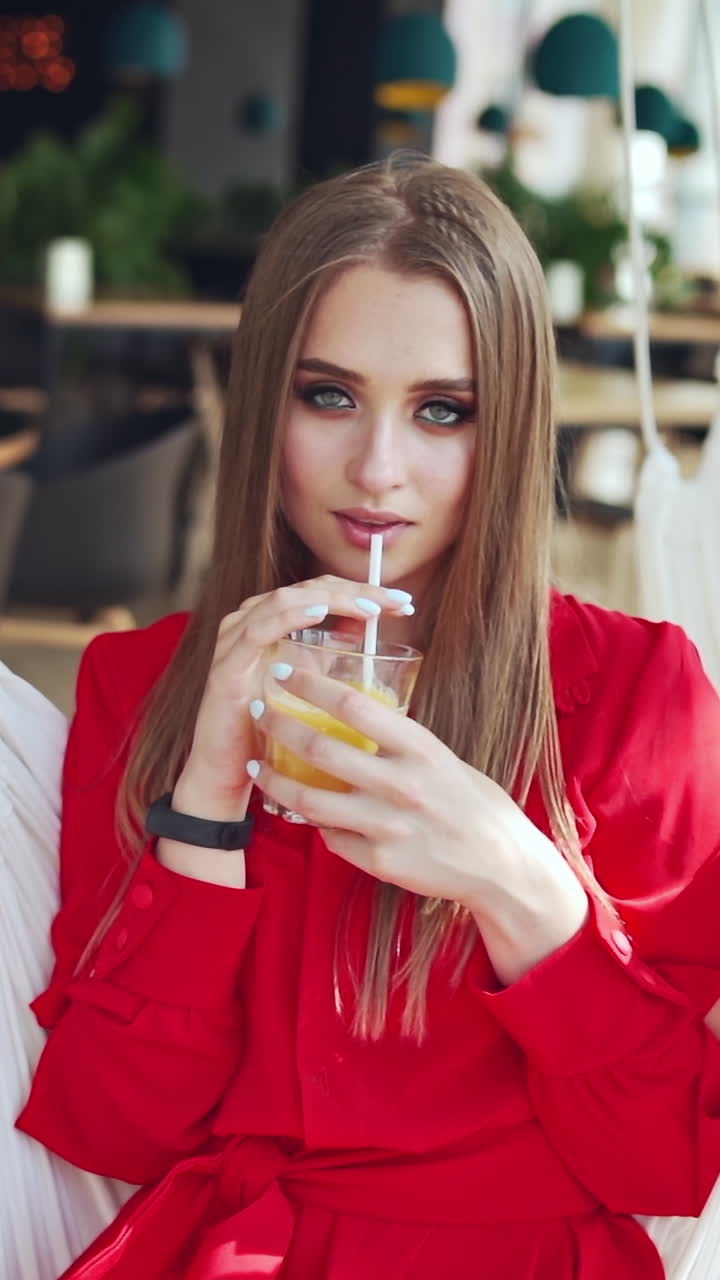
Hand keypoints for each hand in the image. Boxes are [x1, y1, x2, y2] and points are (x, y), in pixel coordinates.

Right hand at [173, 576, 413, 818]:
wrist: (227, 777)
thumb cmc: (268, 732)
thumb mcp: (308, 689)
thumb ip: (329, 661)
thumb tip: (371, 641)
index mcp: (271, 623)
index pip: (322, 590)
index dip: (362, 589)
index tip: (403, 603)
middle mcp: (250, 622)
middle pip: (309, 588)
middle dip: (357, 590)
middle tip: (397, 602)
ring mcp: (234, 641)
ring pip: (285, 599)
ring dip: (332, 599)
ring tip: (370, 606)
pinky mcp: (227, 668)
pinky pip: (258, 631)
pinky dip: (289, 617)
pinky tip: (319, 612)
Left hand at [249, 664, 588, 979]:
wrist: (503, 865)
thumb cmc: (473, 803)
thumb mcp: (442, 759)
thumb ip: (399, 742)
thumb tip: (354, 716)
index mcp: (421, 748)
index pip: (353, 705)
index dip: (311, 685)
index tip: (283, 670)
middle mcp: (402, 785)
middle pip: (322, 749)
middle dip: (281, 726)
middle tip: (260, 712)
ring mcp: (388, 826)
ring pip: (311, 801)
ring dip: (277, 780)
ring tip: (259, 766)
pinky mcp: (379, 861)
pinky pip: (331, 837)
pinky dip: (313, 823)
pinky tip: (300, 810)